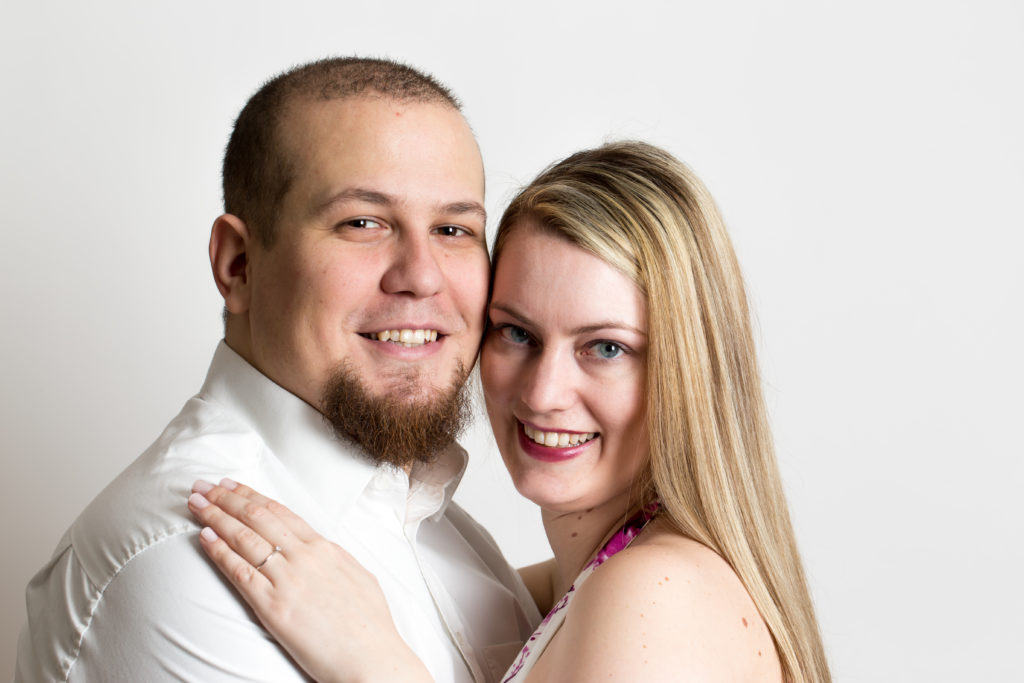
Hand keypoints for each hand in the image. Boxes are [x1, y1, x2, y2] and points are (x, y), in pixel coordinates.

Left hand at [188, 479, 431, 682]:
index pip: (280, 513)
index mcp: (325, 548)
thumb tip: (320, 548)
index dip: (251, 495)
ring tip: (196, 503)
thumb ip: (334, 558)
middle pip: (257, 518)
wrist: (372, 657)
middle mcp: (304, 557)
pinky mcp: (273, 607)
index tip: (232, 485)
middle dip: (226, 498)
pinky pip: (240, 572)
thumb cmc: (370, 624)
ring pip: (244, 538)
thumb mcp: (357, 576)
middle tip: (203, 486)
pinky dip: (219, 552)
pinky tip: (204, 538)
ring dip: (216, 517)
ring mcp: (287, 580)